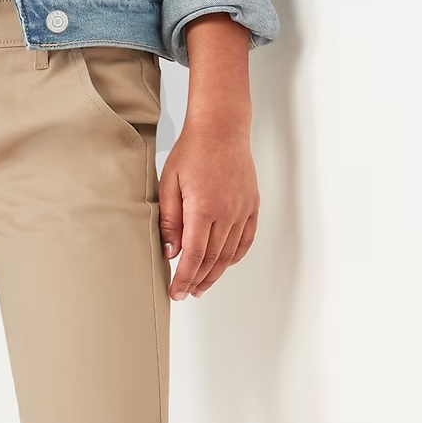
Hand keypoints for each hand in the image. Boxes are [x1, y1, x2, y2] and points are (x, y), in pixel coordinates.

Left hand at [158, 116, 258, 299]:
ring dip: (216, 273)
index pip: (194, 255)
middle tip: (186, 293)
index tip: (177, 292)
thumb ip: (170, 219)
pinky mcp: (252, 205)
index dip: (185, 278)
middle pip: (213, 259)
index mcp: (203, 208)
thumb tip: (170, 251)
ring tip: (202, 285)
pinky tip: (224, 264)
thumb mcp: (169, 183)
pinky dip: (235, 256)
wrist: (222, 129)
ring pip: (230, 253)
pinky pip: (246, 239)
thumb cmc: (193, 151)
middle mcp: (226, 213)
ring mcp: (242, 210)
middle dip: (198, 280)